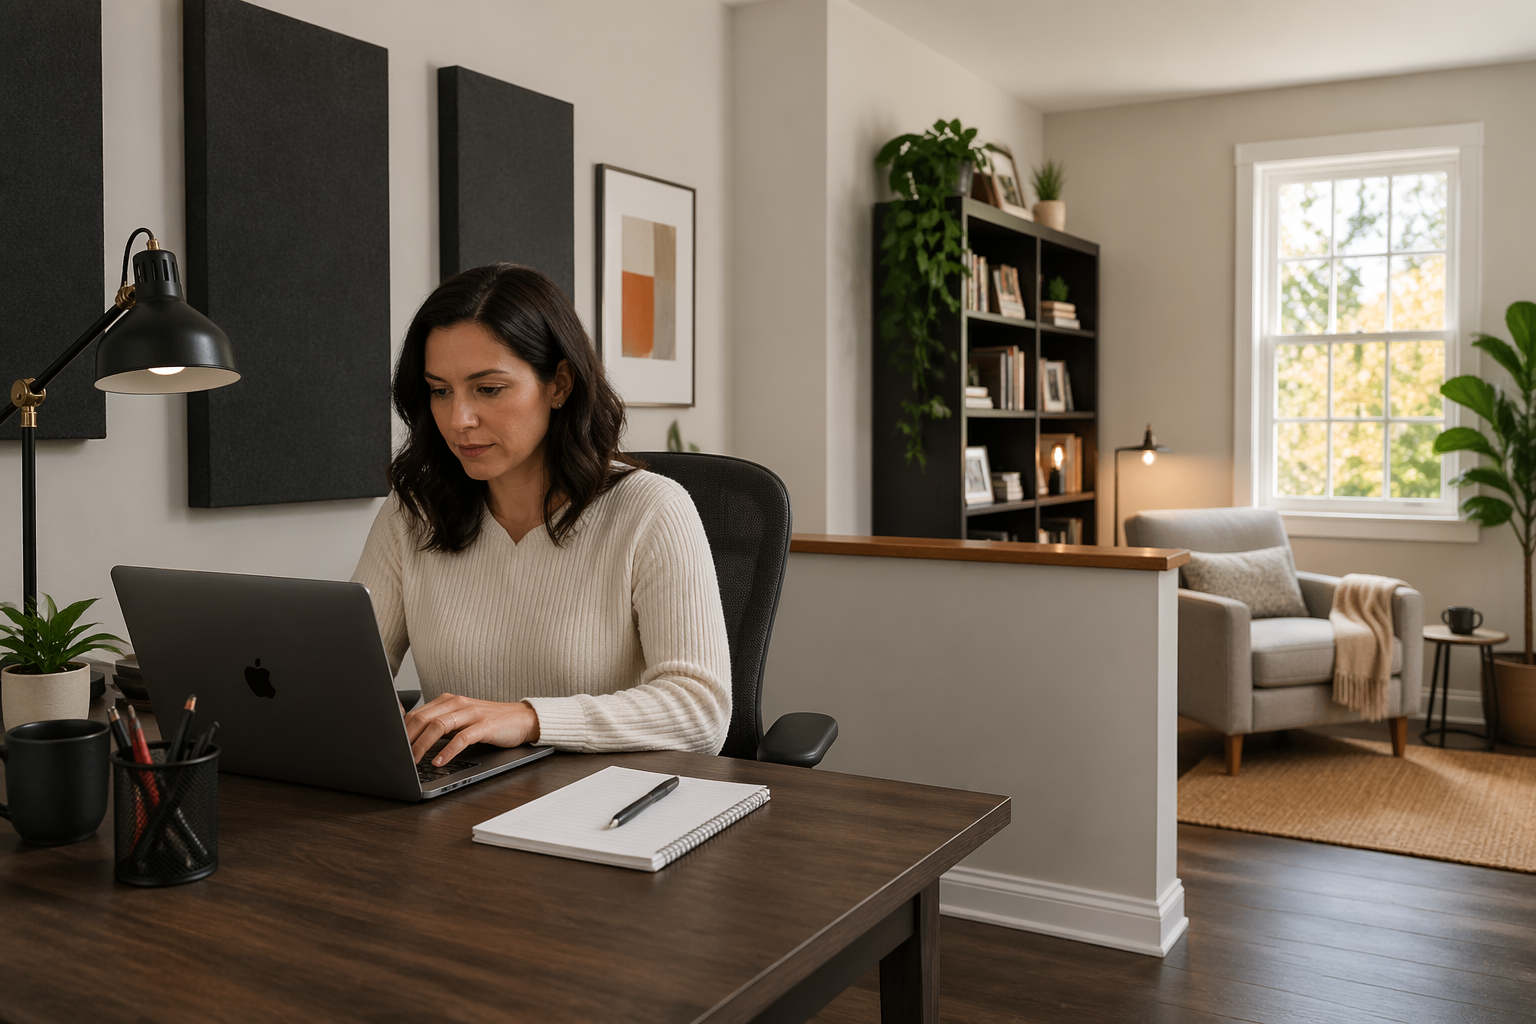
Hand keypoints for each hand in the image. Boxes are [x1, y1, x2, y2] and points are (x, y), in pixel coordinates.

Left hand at [405, 693, 539, 765]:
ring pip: (438, 726)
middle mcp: (457, 703)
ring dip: (423, 745)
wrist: (522, 719)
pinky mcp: (485, 726)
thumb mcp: (461, 720)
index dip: (401, 730)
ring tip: (414, 760)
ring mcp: (471, 713)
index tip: (392, 745)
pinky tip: (439, 762)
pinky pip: (462, 738)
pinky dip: (447, 751)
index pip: (417, 713)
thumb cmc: (490, 721)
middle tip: (398, 756)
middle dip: (407, 739)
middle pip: (423, 718)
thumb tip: (413, 740)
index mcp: (448, 701)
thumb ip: (440, 725)